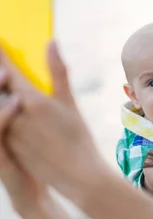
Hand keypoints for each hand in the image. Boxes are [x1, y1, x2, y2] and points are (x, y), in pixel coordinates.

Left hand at [0, 43, 106, 206]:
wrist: (77, 175)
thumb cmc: (78, 137)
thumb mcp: (69, 103)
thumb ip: (58, 72)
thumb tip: (51, 43)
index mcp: (32, 99)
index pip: (8, 70)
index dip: (1, 55)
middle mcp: (15, 114)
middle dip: (0, 77)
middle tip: (2, 70)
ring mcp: (9, 131)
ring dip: (1, 97)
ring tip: (7, 92)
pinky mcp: (8, 146)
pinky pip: (0, 125)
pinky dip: (2, 114)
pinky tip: (8, 112)